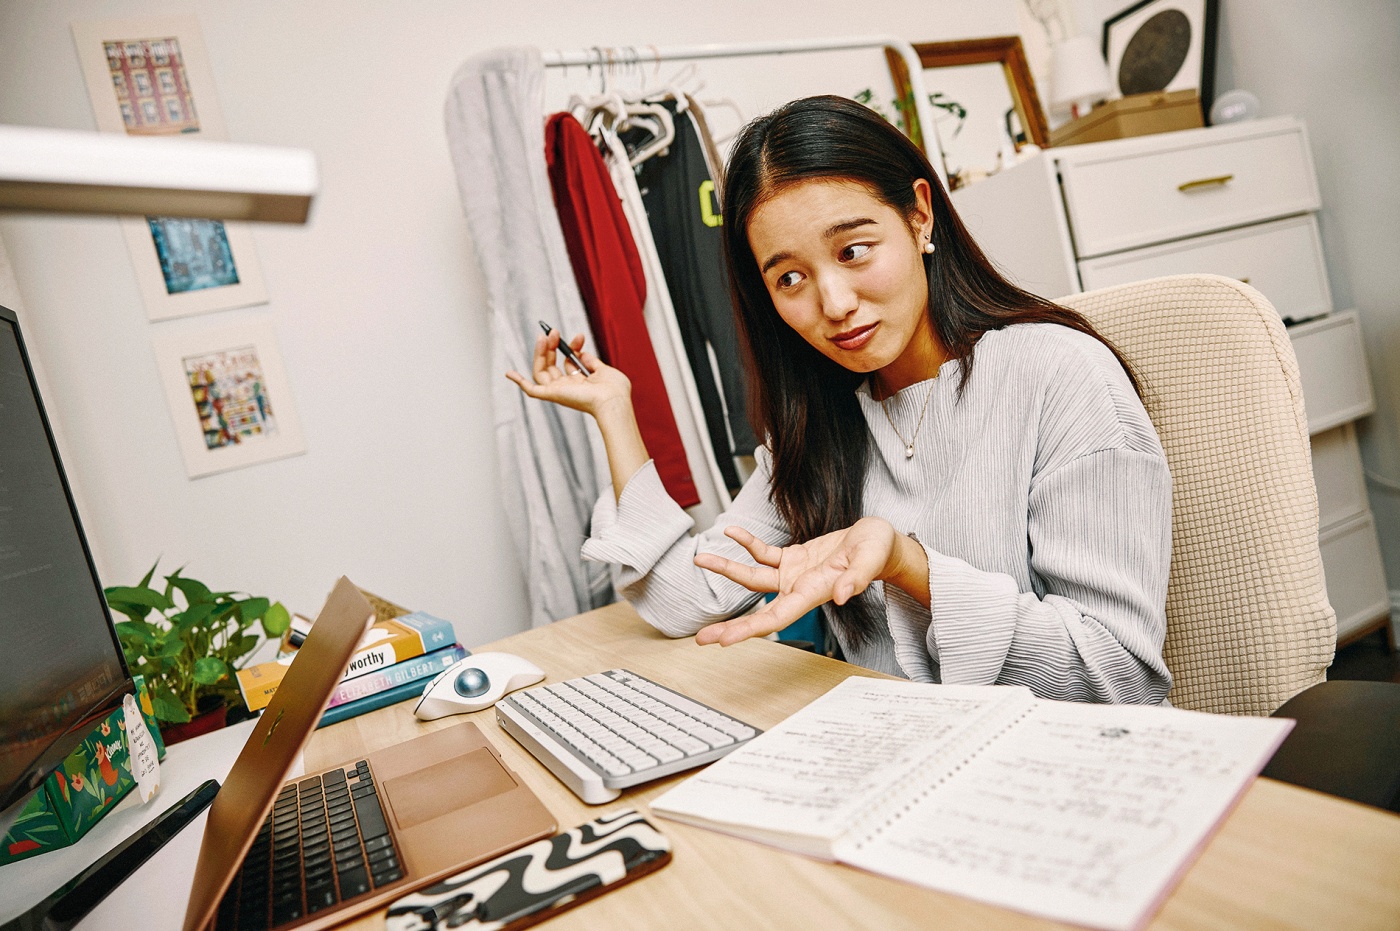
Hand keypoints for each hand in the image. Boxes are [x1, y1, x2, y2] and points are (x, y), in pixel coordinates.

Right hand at [505, 330, 630, 417]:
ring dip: (541, 352)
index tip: (580, 336)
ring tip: (546, 335)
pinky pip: (531, 390)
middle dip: (552, 347)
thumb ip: (591, 362)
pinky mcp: (552, 394)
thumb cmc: (615, 390)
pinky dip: (519, 382)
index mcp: (580, 385)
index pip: (569, 364)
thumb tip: (580, 352)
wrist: (613, 400)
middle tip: (554, 331)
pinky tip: (509, 373)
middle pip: (552, 366)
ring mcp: (559, 391)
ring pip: (541, 371)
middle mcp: (568, 389)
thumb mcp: (605, 371)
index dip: (572, 348)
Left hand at [693, 517, 922, 646]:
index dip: (750, 630)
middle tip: (703, 636)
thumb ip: (855, 578)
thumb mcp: (870, 560)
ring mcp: (793, 575)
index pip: (776, 618)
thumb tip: (840, 595)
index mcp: (813, 594)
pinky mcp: (792, 558)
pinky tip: (732, 533)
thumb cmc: (877, 552)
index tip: (725, 641)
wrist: (878, 543)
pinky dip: (747, 543)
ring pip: (752, 576)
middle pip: (758, 611)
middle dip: (730, 625)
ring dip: (727, 568)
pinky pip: (763, 552)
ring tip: (701, 560)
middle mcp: (798, 589)